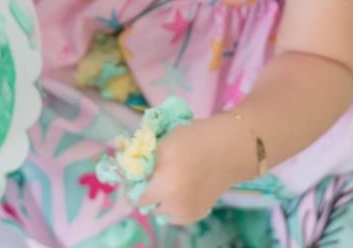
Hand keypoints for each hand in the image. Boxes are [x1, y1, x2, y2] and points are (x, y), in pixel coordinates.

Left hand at [136, 115, 255, 224]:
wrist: (229, 149)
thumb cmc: (195, 137)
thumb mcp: (165, 139)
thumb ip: (144, 155)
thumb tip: (123, 168)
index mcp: (160, 167)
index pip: (128, 180)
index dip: (128, 176)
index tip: (131, 173)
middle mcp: (169, 192)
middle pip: (139, 199)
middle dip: (141, 189)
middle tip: (151, 179)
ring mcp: (181, 207)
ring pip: (154, 209)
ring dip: (156, 199)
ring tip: (170, 183)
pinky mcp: (190, 215)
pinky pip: (169, 215)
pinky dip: (171, 206)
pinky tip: (182, 191)